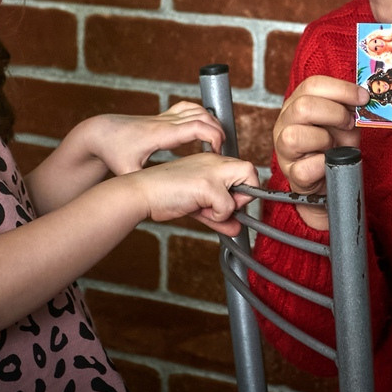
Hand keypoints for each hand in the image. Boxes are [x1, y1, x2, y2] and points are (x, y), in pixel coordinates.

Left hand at [82, 101, 225, 175]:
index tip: (218, 151)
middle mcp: (165, 122)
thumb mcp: (127, 171)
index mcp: (161, 134)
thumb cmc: (114, 152)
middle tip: (222, 150)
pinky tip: (204, 129)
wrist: (100, 133)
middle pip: (202, 116)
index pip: (196, 127)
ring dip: (212, 121)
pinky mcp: (163, 116)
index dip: (213, 136)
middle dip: (218, 131)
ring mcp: (164, 117)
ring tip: (217, 140)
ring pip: (197, 109)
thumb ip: (145, 184)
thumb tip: (161, 200)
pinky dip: (201, 115)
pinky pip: (189, 108)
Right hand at [125, 153, 258, 235]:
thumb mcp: (197, 206)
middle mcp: (214, 161)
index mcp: (210, 161)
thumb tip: (237, 230)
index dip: (241, 188)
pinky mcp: (207, 185)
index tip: (227, 203)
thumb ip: (218, 216)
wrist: (140, 192)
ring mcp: (212, 172)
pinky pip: (228, 207)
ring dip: (231, 206)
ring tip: (206, 209)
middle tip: (223, 206)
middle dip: (245, 193)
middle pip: (251, 170)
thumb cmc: (163, 195)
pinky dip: (217, 216)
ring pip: (247, 186)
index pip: (243, 169)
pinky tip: (198, 210)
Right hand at [272, 75, 368, 229]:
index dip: (341, 89)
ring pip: (295, 136)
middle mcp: (285, 122)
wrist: (330, 177)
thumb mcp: (344, 122)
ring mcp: (283, 148)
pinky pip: (305, 168)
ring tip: (333, 146)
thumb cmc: (334, 146)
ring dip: (324, 140)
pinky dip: (323, 165)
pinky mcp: (290, 173)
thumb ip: (350, 109)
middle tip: (350, 123)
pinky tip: (329, 163)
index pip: (312, 85)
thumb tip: (362, 99)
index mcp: (297, 103)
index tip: (363, 97)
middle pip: (303, 106)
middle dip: (335, 114)